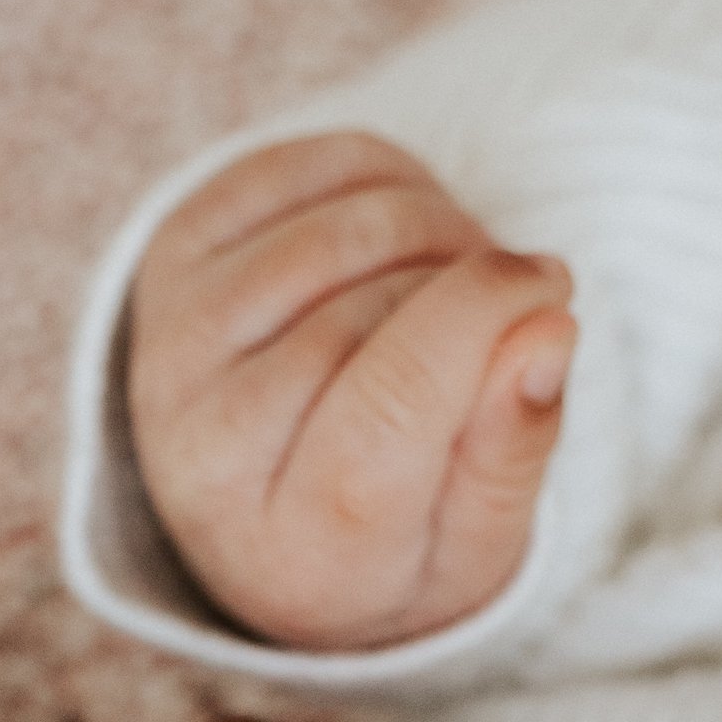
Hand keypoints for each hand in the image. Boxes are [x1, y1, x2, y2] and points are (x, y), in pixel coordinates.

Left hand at [127, 131, 574, 654]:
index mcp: (296, 549)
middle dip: (470, 282)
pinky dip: (380, 183)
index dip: (483, 319)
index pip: (393, 400)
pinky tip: (394, 252)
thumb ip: (510, 452)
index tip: (551, 292)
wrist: (262, 521)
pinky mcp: (170, 259)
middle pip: (377, 303)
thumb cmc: (387, 538)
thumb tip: (545, 331)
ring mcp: (175, 348)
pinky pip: (308, 171)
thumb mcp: (471, 543)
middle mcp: (208, 453)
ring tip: (453, 291)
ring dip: (435, 229)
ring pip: (347, 229)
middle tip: (500, 321)